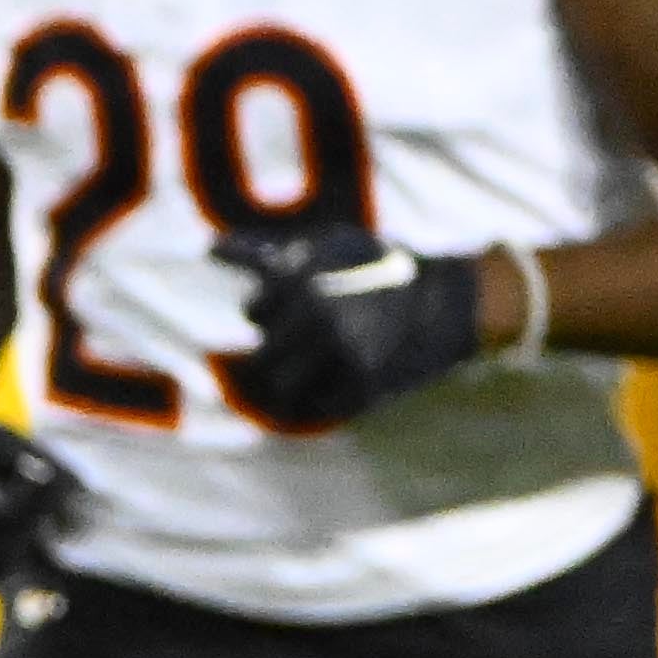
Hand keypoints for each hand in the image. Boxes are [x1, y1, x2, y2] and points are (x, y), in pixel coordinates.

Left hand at [225, 234, 496, 431]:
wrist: (448, 303)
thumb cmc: (378, 270)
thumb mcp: (327, 248)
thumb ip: (265, 253)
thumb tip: (209, 248)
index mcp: (304, 281)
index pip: (255, 310)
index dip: (269, 310)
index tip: (291, 306)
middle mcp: (317, 317)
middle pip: (260, 359)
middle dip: (274, 355)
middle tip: (302, 345)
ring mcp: (340, 354)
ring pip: (280, 390)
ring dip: (289, 384)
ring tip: (310, 370)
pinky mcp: (362, 386)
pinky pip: (315, 409)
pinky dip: (319, 401)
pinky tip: (336, 380)